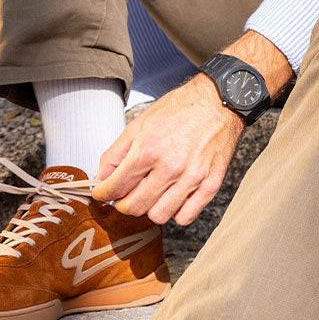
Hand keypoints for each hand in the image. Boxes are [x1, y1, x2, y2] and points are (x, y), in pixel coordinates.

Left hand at [93, 74, 243, 225]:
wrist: (217, 102)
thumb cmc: (179, 110)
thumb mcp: (138, 124)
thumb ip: (115, 154)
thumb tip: (101, 178)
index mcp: (149, 150)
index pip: (116, 187)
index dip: (102, 194)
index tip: (101, 194)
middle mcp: (170, 167)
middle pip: (135, 207)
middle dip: (122, 204)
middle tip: (123, 194)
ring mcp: (192, 178)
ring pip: (159, 216)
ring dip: (148, 209)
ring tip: (149, 194)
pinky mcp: (210, 185)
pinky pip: (185, 217)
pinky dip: (174, 212)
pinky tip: (171, 197)